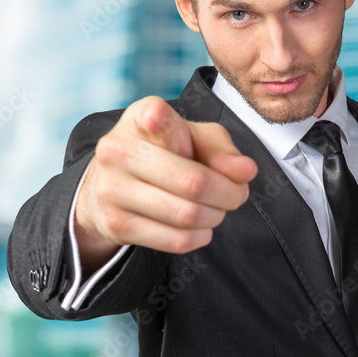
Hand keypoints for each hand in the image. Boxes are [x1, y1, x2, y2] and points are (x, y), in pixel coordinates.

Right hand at [74, 96, 257, 268]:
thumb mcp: (195, 137)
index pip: (155, 116)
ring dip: (215, 217)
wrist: (114, 184)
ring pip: (187, 216)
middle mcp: (117, 151)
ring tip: (216, 209)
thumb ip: (222, 150)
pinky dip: (200, 236)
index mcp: (139, 119)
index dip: (166, 124)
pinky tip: (199, 226)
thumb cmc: (165, 152)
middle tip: (237, 194)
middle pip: (194, 183)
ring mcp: (111, 190)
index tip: (170, 129)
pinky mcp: (115, 225)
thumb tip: (246, 171)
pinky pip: (176, 240)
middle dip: (229, 194)